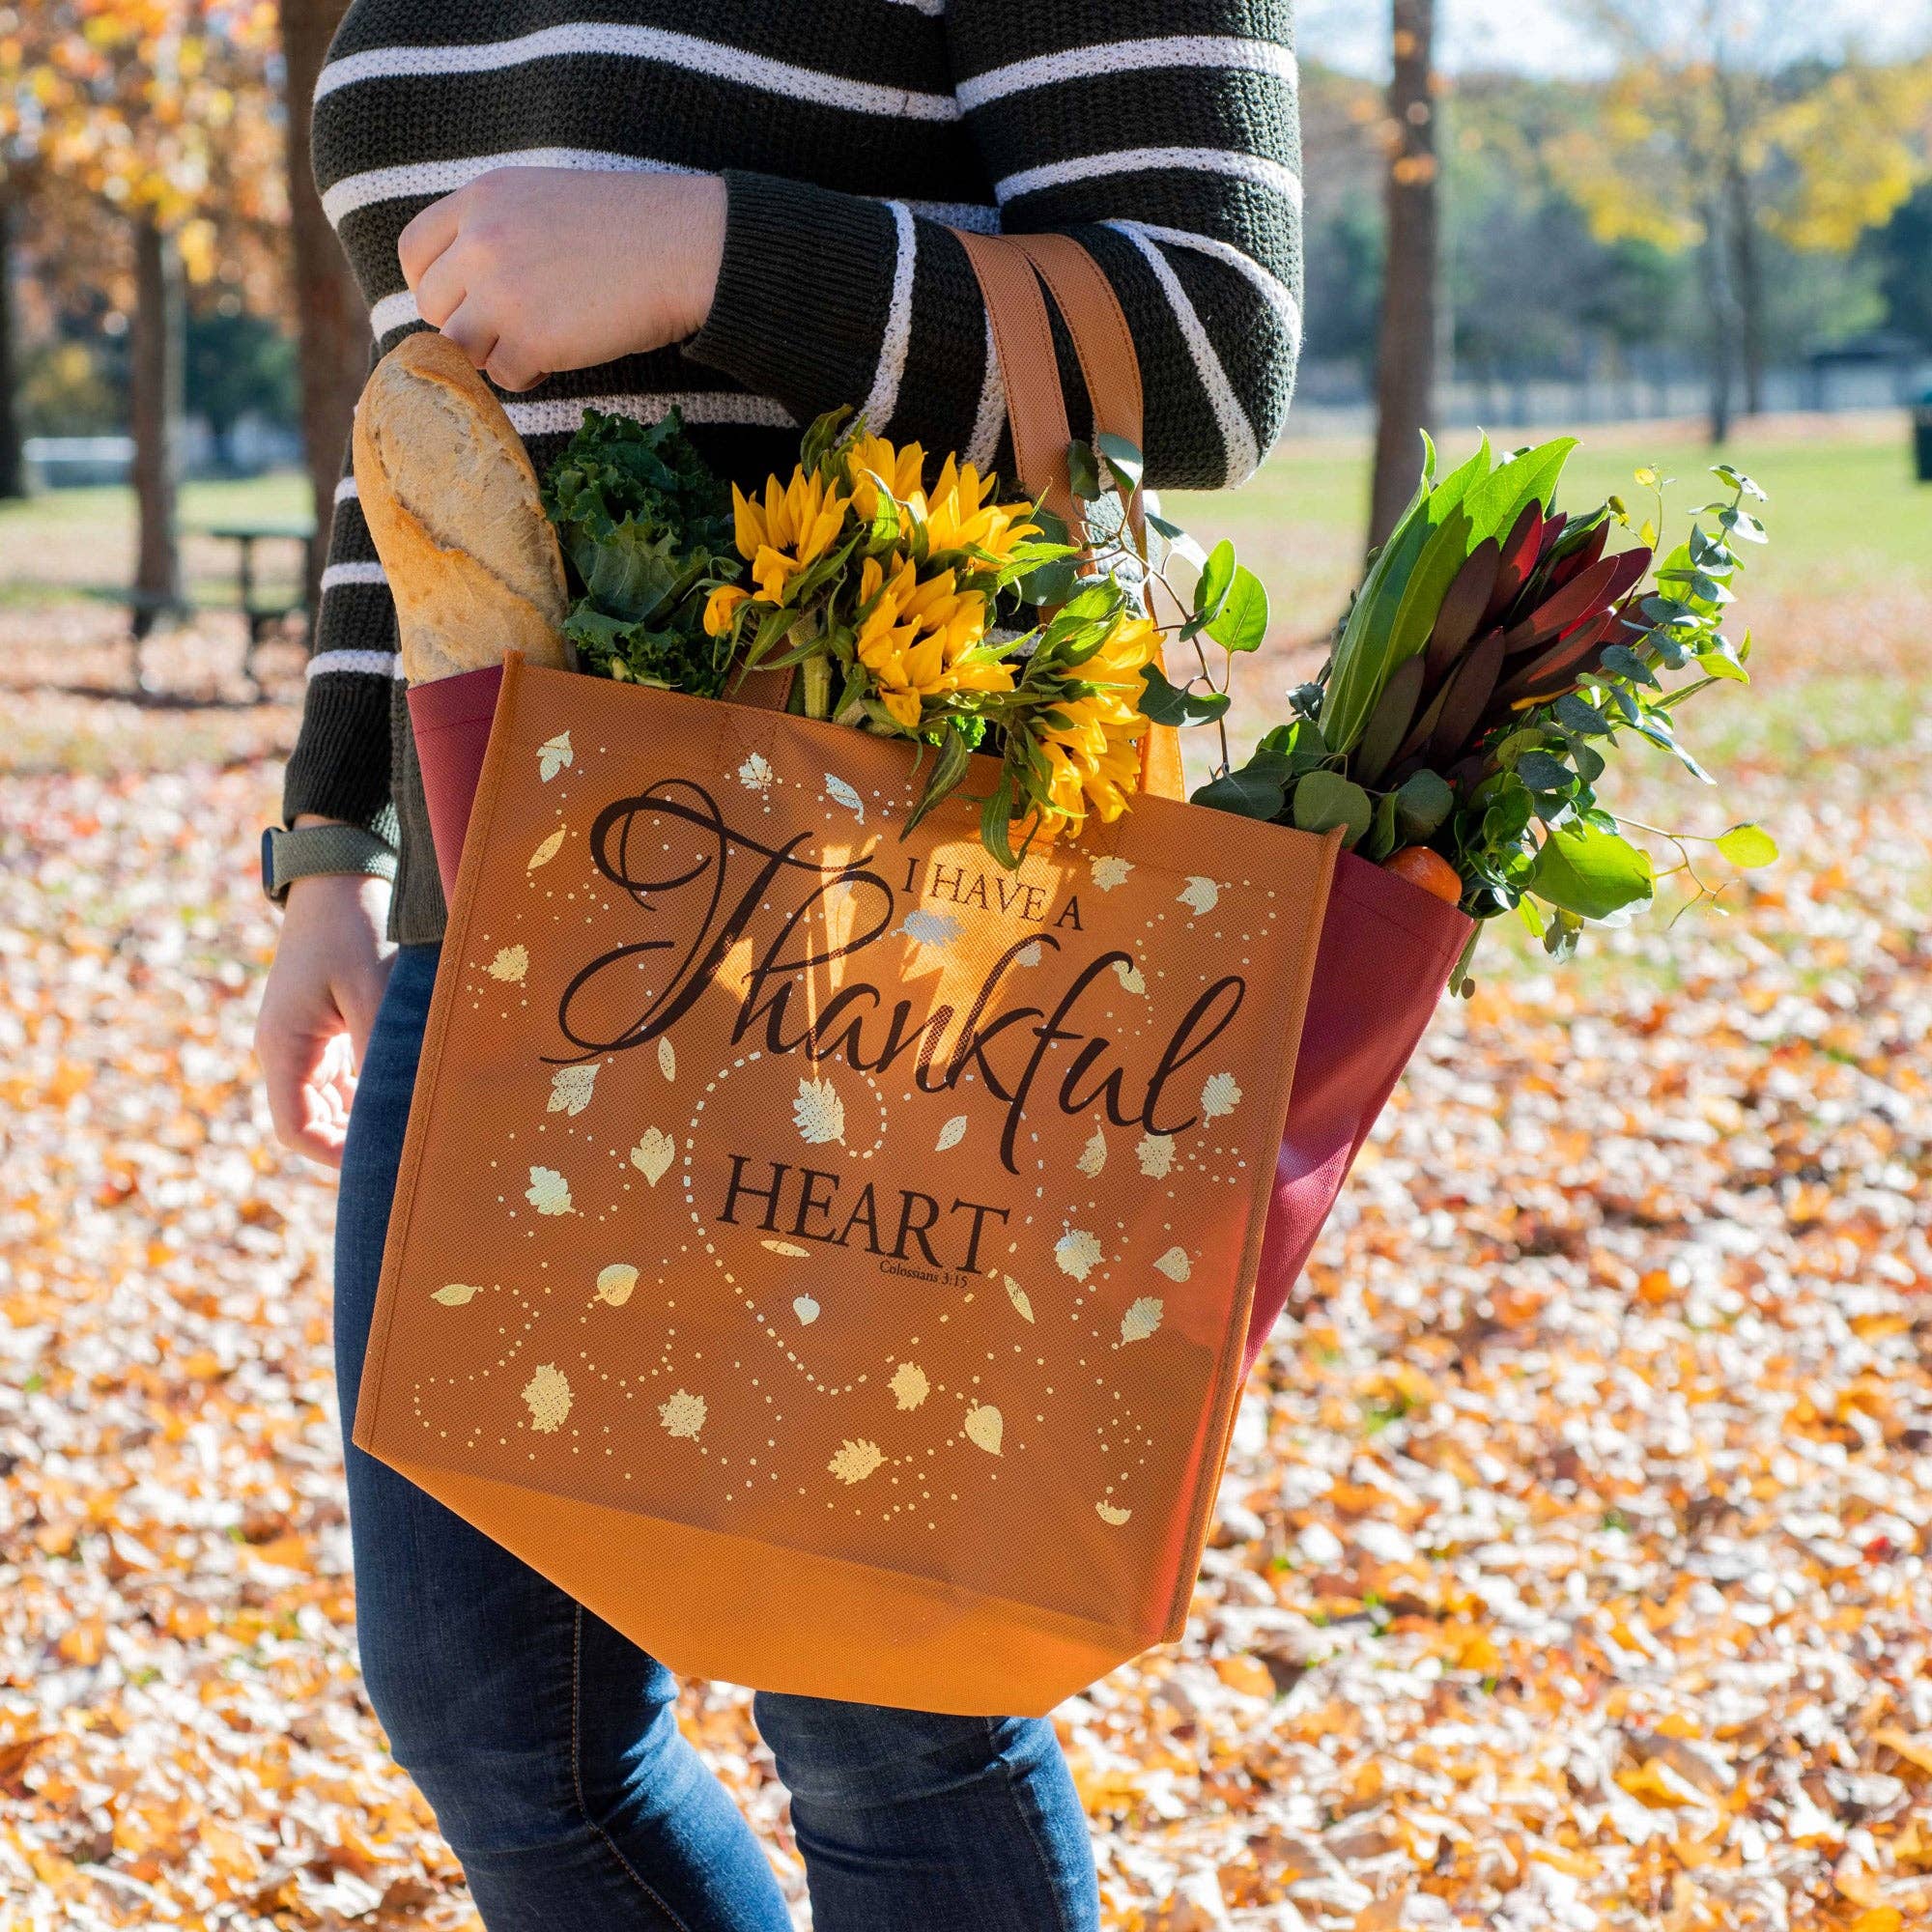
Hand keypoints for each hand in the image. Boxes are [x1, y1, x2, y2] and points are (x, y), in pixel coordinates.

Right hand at [255, 857, 396, 1169]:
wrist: (342, 874)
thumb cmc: (353, 926)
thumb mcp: (371, 990)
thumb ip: (378, 1050)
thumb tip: (395, 1107)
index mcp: (284, 1046)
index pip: (296, 1128)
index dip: (335, 1156)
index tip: (384, 1166)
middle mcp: (287, 1049)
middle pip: (314, 1121)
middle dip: (355, 1141)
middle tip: (411, 1154)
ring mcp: (307, 1039)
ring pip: (334, 1102)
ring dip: (368, 1115)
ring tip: (418, 1127)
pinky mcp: (328, 1027)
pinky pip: (347, 1077)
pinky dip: (373, 1089)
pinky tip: (412, 1092)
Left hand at [399, 168, 726, 391]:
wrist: (685, 248)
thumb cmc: (630, 227)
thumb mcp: (547, 199)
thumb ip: (496, 228)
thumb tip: (463, 287)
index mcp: (483, 199)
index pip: (414, 251)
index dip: (431, 285)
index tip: (458, 302)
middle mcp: (482, 242)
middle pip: (434, 306)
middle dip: (468, 323)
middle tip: (513, 327)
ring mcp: (504, 293)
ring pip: (464, 347)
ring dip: (496, 353)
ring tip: (541, 341)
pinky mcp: (533, 340)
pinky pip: (505, 376)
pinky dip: (531, 375)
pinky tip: (564, 354)